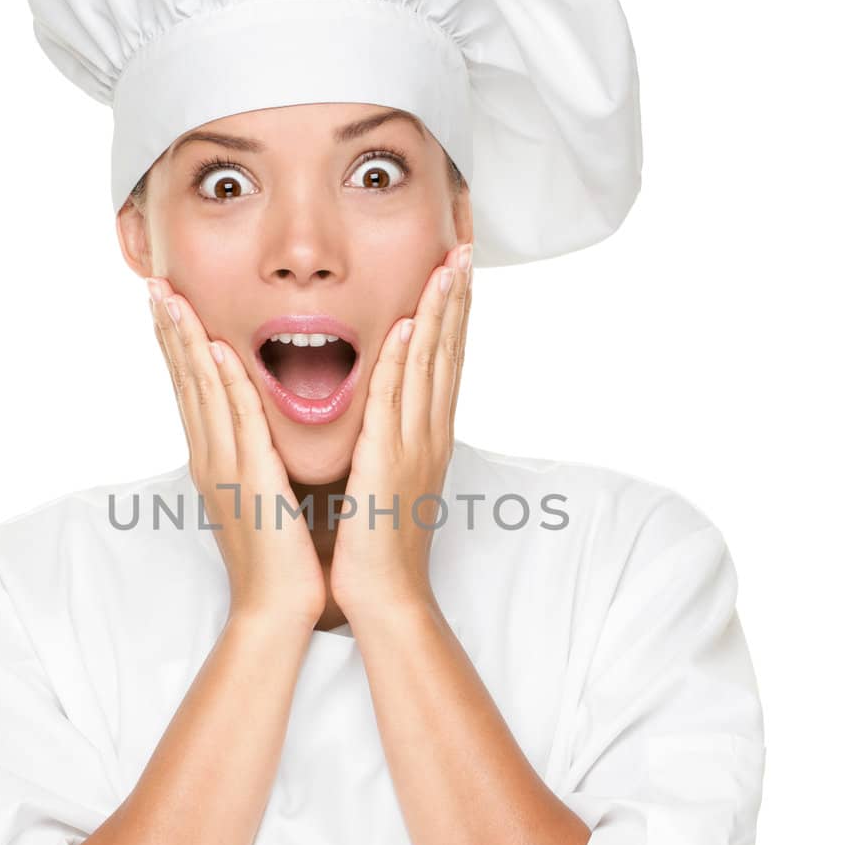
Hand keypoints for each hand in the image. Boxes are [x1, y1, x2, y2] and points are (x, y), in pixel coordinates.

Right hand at [147, 278, 326, 630]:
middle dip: (169, 331)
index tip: (168, 304)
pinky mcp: (249, 479)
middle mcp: (210, 457)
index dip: (178, 345)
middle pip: (185, 382)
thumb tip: (260, 433)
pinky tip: (216, 348)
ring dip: (185, 341)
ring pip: (201, 391)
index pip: (192, 391)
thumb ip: (256, 459)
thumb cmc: (278, 558)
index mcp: (215, 460)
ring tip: (169, 298)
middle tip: (153, 284)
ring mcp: (224, 467)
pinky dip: (225, 382)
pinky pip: (236, 420)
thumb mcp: (262, 495)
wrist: (275, 608)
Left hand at [329, 242, 471, 620]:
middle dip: (457, 300)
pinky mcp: (389, 461)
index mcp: (428, 437)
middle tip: (464, 249)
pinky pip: (397, 402)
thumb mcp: (388, 478)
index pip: (446, 363)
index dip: (453, 315)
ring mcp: (415, 446)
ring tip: (447, 265)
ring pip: (431, 367)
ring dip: (439, 313)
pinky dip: (406, 361)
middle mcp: (430, 434)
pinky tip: (410, 324)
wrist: (385, 595)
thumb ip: (389, 440)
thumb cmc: (379, 544)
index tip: (456, 272)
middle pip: (449, 353)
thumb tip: (384, 415)